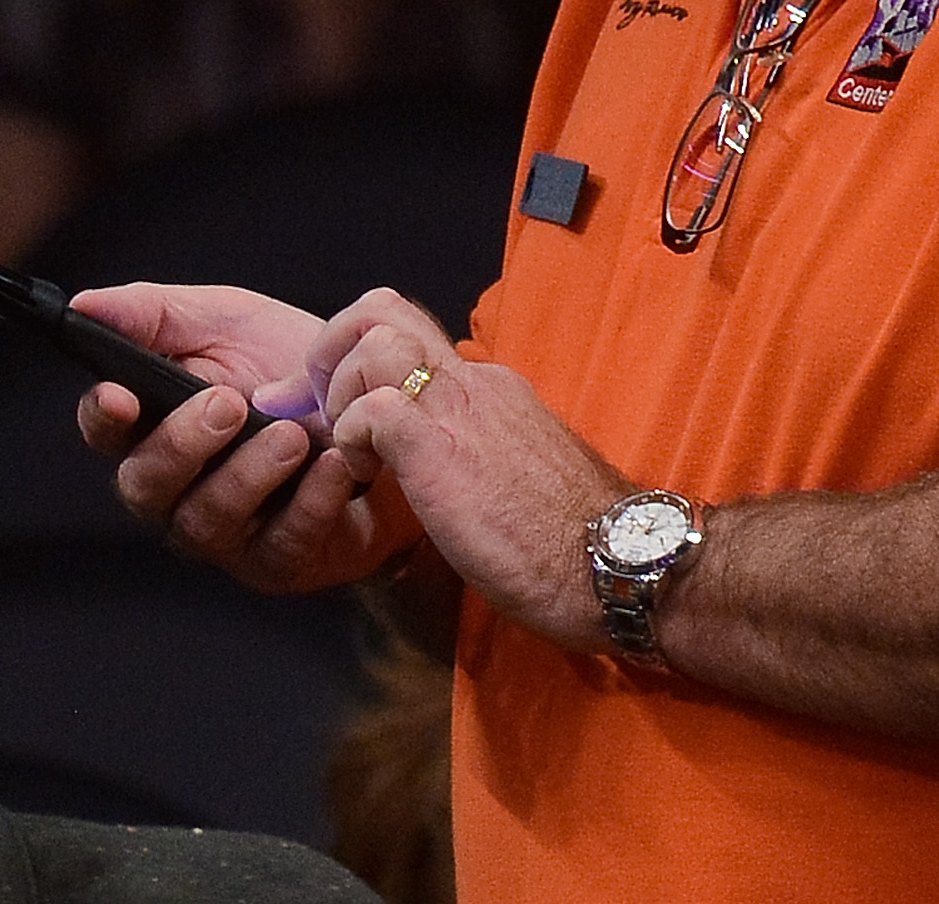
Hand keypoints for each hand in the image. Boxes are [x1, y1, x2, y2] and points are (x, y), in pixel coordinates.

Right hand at [71, 282, 420, 594]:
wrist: (390, 410)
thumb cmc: (293, 370)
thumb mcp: (228, 322)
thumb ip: (155, 314)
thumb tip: (86, 304)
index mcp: (154, 428)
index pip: (105, 431)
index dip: (103, 417)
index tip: (119, 394)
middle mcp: (177, 490)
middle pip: (143, 485)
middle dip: (179, 445)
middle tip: (228, 403)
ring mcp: (225, 533)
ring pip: (205, 521)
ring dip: (246, 474)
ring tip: (292, 434)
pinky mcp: (279, 561)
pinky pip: (279, 545)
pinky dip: (307, 502)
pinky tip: (334, 465)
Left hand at [316, 294, 631, 651]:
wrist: (614, 557)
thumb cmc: (562, 535)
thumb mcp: (505, 476)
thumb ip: (467, 454)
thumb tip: (431, 466)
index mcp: (487, 388)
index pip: (409, 337)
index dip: (355, 366)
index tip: (338, 414)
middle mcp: (473, 380)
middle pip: (384, 310)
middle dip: (330, 352)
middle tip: (325, 415)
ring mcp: (459, 407)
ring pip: (373, 341)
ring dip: (340, 393)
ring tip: (355, 451)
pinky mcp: (441, 446)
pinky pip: (372, 407)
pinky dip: (351, 437)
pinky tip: (372, 477)